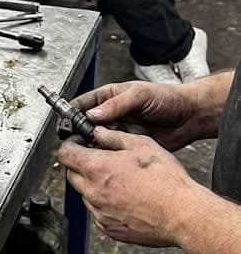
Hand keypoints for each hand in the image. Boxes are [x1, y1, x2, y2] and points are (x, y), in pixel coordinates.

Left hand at [58, 127, 198, 246]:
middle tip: (101, 159)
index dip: (70, 144)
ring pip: (85, 194)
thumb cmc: (166, 181)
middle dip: (81, 164)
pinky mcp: (109, 228)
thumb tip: (98, 133)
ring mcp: (100, 213)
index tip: (79, 143)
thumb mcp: (141, 145)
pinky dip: (105, 203)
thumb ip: (114, 137)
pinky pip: (98, 212)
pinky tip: (125, 198)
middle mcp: (94, 193)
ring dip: (94, 185)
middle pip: (72, 174)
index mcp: (98, 168)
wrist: (182, 215)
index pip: (65, 154)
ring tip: (119, 180)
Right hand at [73, 80, 202, 150]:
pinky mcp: (127, 145)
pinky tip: (102, 158)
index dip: (72, 113)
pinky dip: (105, 155)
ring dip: (91, 145)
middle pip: (86, 124)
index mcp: (110, 96)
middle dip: (79, 132)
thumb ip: (117, 104)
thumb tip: (93, 114)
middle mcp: (111, 114)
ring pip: (96, 139)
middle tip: (74, 141)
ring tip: (87, 151)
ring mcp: (119, 130)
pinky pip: (111, 151)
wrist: (189, 117)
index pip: (83, 103)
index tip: (65, 123)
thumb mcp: (140, 95)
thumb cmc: (168, 99)